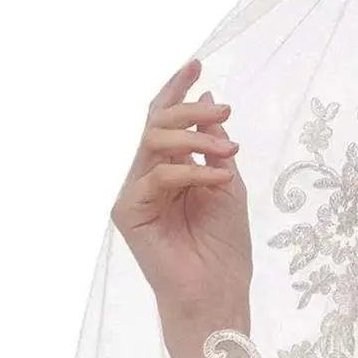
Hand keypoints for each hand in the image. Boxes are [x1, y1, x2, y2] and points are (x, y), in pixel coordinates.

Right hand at [111, 57, 251, 322]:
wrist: (217, 294)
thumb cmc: (223, 248)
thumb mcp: (227, 185)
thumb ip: (214, 147)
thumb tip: (208, 100)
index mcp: (169, 169)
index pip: (165, 120)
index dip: (177, 89)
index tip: (196, 63)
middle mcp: (146, 176)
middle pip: (157, 123)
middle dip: (191, 110)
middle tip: (224, 111)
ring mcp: (135, 193)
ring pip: (154, 142)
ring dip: (195, 138)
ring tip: (228, 151)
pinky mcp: (129, 212)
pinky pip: (158, 176)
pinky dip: (192, 172)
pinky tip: (220, 178)